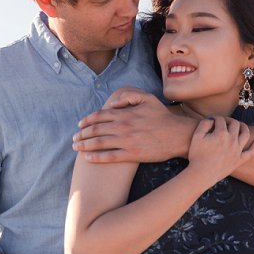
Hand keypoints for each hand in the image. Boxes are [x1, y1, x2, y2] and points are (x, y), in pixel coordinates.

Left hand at [73, 87, 196, 163]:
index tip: (79, 125)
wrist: (178, 135)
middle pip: (96, 130)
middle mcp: (123, 127)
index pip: (99, 116)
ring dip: (85, 145)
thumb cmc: (162, 116)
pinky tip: (88, 157)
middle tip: (74, 138)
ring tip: (76, 147)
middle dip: (82, 134)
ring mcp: (127, 141)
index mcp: (125, 113)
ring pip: (99, 143)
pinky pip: (110, 157)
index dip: (86, 121)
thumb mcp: (147, 98)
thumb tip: (111, 103)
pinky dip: (96, 157)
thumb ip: (128, 96)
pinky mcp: (132, 155)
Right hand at [186, 116, 253, 181]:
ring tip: (240, 125)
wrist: (201, 174)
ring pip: (246, 134)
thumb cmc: (196, 155)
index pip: (220, 120)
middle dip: (229, 120)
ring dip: (244, 127)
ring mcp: (237, 150)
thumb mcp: (196, 136)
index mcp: (221, 133)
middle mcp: (232, 140)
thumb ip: (204, 123)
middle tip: (223, 122)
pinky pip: (251, 152)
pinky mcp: (239, 160)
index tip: (211, 121)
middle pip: (235, 124)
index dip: (215, 119)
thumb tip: (212, 119)